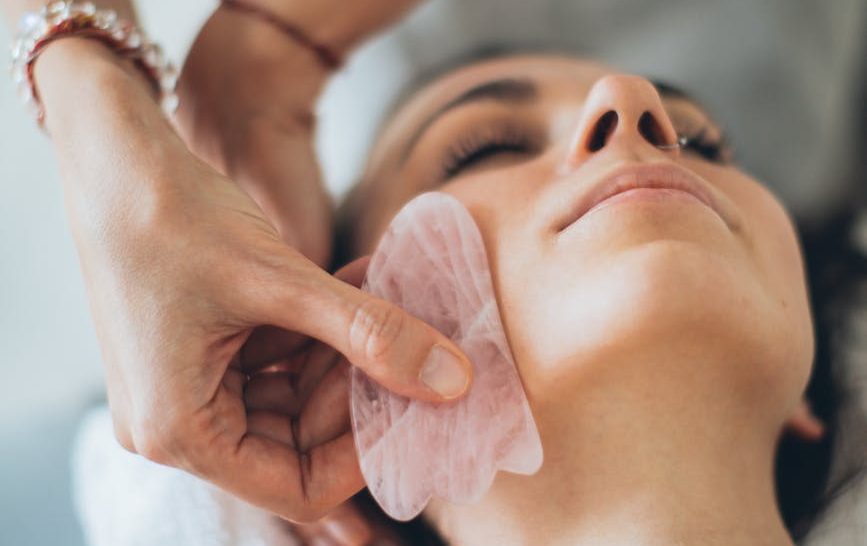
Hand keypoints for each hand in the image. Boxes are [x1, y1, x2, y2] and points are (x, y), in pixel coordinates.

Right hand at [34, 39, 471, 522]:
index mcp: (179, 430)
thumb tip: (453, 381)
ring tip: (382, 301)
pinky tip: (356, 290)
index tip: (411, 400)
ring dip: (345, 354)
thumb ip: (374, 334)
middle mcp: (176, 424)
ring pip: (294, 401)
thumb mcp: (284, 281)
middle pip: (297, 444)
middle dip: (358, 392)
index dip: (364, 452)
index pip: (296, 486)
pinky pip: (276, 365)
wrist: (118, 158)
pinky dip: (319, 334)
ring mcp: (186, 389)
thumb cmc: (175, 217)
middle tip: (408, 343)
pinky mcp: (200, 356)